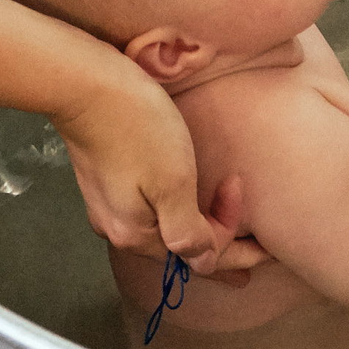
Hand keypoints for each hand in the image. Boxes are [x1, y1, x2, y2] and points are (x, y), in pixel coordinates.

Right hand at [54, 66, 268, 278]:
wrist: (84, 83)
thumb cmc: (137, 128)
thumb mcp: (172, 182)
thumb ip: (188, 231)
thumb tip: (201, 264)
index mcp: (136, 235)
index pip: (197, 257)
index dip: (235, 250)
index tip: (263, 235)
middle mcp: (118, 228)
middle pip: (178, 247)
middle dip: (219, 244)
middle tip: (257, 247)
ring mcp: (108, 206)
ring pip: (164, 228)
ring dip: (198, 228)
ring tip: (225, 230)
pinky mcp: (106, 182)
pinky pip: (151, 210)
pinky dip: (177, 212)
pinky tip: (187, 207)